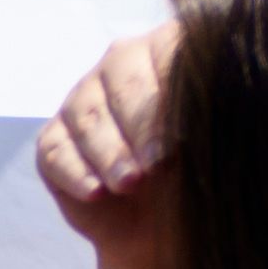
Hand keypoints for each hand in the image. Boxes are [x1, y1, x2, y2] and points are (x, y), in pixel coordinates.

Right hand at [44, 16, 181, 268]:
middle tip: (157, 163)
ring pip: (88, 115)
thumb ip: (205, 117)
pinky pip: (56, 150)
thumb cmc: (199, 168)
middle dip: (140, 125)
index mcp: (170, 46)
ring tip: (130, 183)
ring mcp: (83, 97)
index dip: (173, 93)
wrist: (164, 222)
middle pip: (124, 79)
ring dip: (110, 152)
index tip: (183, 137)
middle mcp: (122, 61)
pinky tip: (97, 192)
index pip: (168, 50)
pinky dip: (77, 173)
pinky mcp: (54, 138)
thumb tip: (206, 111)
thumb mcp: (213, 141)